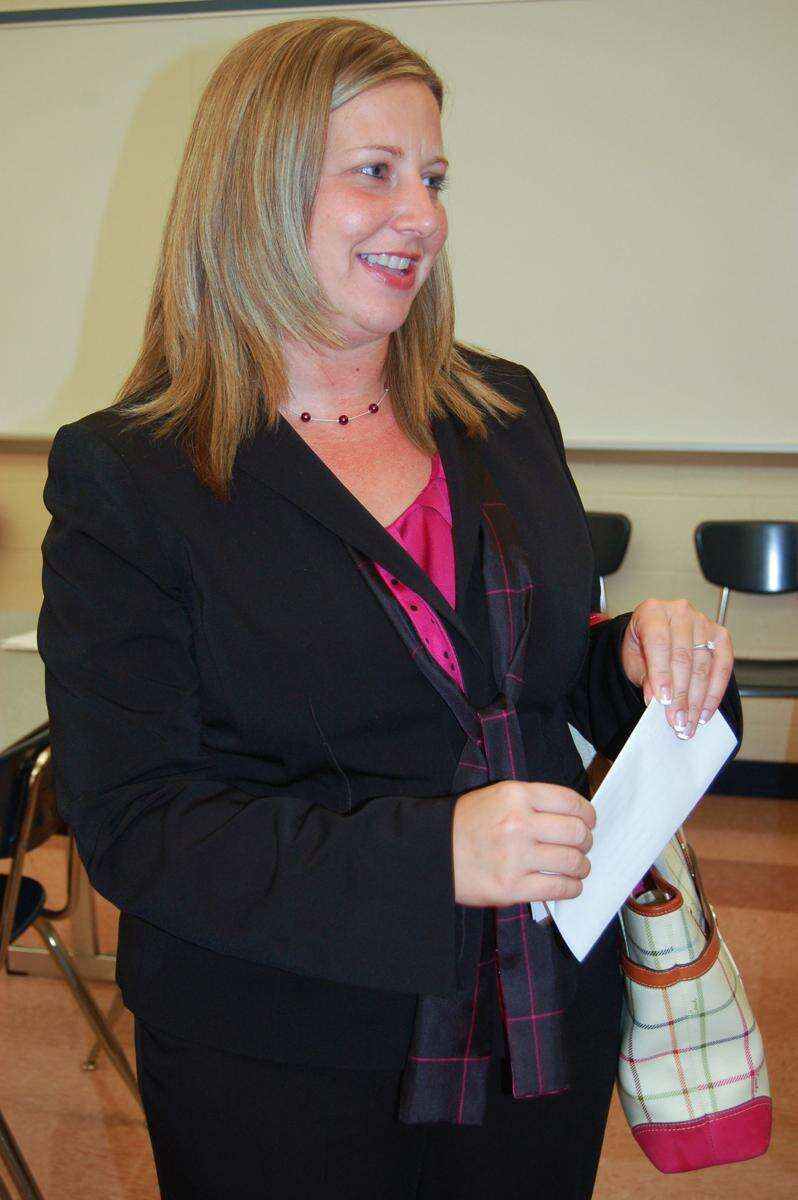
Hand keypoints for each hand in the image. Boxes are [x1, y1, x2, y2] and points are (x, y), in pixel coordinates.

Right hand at [452, 781, 594, 906]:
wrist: (431, 853)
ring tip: (575, 867)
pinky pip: (560, 888)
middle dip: (586, 841)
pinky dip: (572, 887)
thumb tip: (572, 817)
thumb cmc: (464, 824)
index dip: (588, 815)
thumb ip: (532, 803)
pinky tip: (567, 884)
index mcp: (516, 795)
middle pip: (577, 832)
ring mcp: (517, 857)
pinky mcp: (513, 887)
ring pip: (574, 862)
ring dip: (581, 866)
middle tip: (581, 847)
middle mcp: (519, 823)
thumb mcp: (496, 797)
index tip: (588, 822)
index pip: (571, 802)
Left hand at [621, 598, 733, 738]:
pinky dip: (715, 692)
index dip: (662, 674)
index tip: (663, 701)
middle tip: (678, 721)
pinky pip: (723, 666)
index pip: (659, 643)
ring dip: (698, 700)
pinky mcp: (720, 635)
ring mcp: (703, 621)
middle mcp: (680, 612)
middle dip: (681, 695)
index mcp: (652, 612)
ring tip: (690, 723)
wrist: (656, 638)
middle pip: (684, 657)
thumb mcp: (634, 661)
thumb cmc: (642, 647)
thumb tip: (654, 699)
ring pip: (703, 665)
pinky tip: (705, 711)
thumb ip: (644, 676)